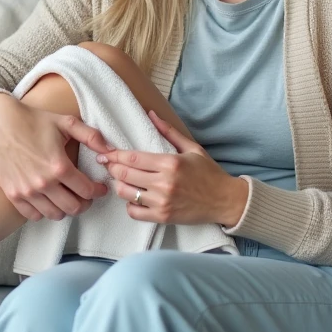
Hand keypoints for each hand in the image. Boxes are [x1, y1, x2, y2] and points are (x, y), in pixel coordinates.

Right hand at [0, 94, 111, 221]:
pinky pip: (34, 215)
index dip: (98, 191)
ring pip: (55, 215)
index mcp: (59, 166)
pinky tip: (48, 200)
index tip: (99, 188)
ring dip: (65, 209)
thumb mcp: (66, 123)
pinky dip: (44, 212)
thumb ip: (91, 136)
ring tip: (67, 198)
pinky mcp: (13, 194)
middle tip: (85, 195)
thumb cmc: (33, 120)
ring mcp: (27, 191)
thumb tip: (111, 150)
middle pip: (74, 208)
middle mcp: (44, 183)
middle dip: (85, 203)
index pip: (87, 191)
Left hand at [97, 109, 247, 226]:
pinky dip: (130, 205)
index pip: (132, 158)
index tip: (105, 153)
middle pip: (124, 174)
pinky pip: (135, 212)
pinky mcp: (163, 217)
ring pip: (126, 193)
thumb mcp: (192, 148)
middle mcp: (164, 183)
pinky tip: (134, 198)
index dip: (114, 155)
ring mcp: (162, 202)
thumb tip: (150, 113)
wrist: (225, 200)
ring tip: (121, 180)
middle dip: (112, 168)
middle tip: (108, 165)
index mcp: (170, 163)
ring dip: (119, 185)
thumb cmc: (209, 173)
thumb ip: (169, 131)